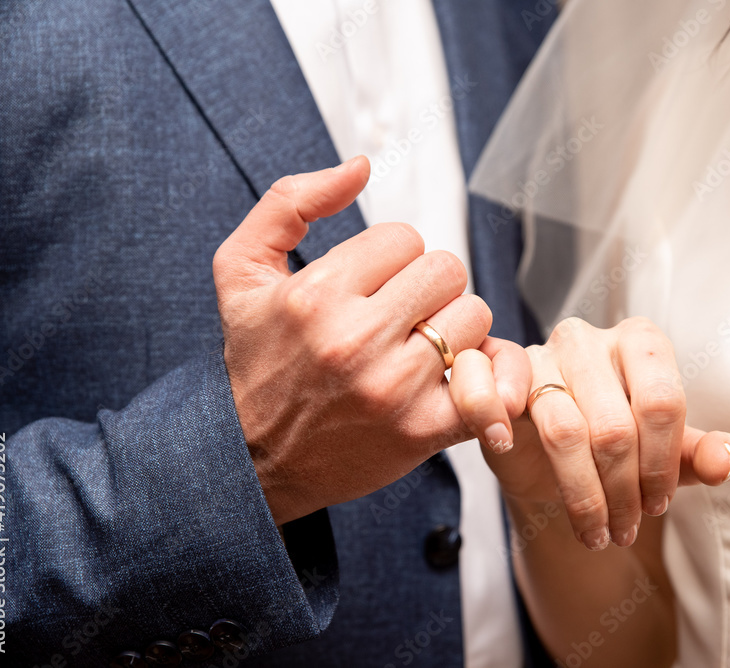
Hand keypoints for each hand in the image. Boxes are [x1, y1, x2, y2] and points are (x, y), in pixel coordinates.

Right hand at [214, 157, 491, 524]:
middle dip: (427, 288)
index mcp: (316, 294)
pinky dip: (486, 379)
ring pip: (474, 318)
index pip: (405, 238)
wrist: (251, 459)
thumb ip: (289, 202)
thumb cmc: (253, 361)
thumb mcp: (239, 271)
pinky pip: (490, 385)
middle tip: (400, 314)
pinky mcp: (421, 431)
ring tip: (419, 346)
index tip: (370, 286)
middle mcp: (355, 339)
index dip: (392, 257)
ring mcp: (393, 388)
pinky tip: (454, 380)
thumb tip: (360, 166)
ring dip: (454, 328)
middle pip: (447, 271)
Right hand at [449, 316, 729, 549]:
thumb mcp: (666, 457)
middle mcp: (588, 339)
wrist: (551, 464)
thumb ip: (700, 454)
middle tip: (626, 531)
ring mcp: (538, 352)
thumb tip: (726, 460)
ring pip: (562, 430)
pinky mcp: (493, 372)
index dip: (662, 466)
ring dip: (582, 495)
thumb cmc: (616, 451)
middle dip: (623, 493)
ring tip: (595, 532)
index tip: (657, 506)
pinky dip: (490, 417)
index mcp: (640, 342)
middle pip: (615, 426)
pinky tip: (505, 449)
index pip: (662, 402)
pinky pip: (483, 385)